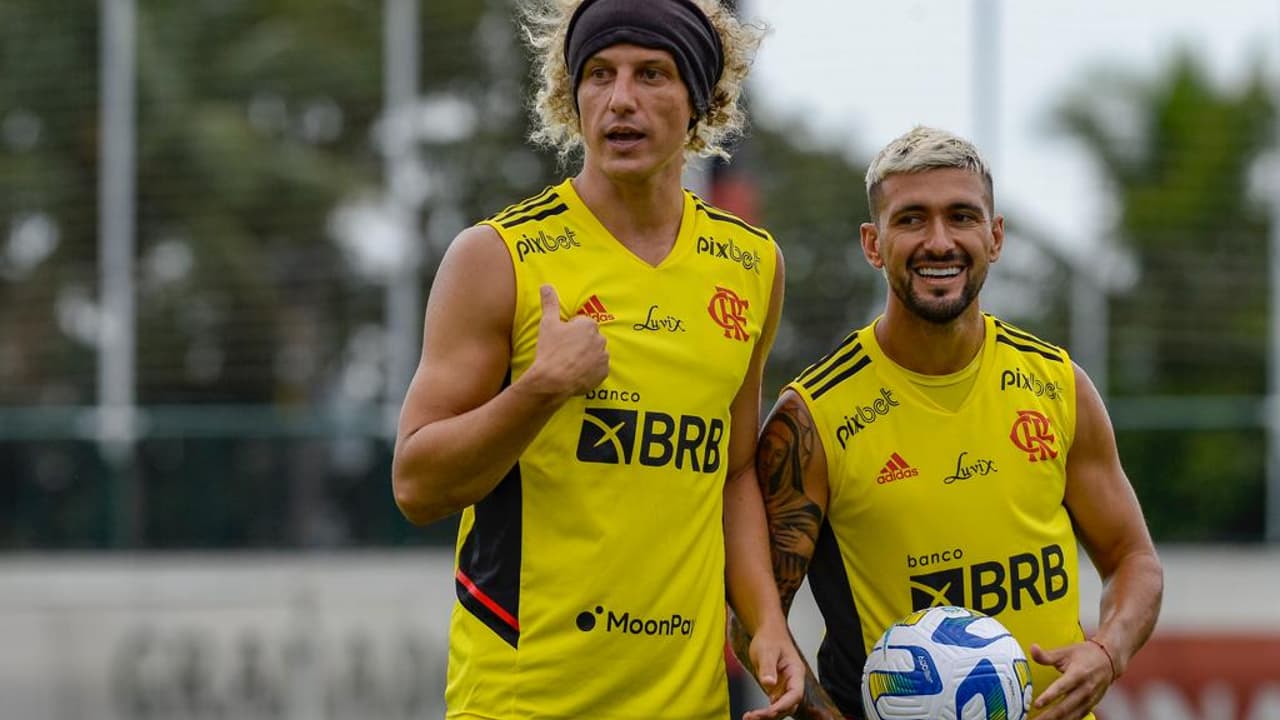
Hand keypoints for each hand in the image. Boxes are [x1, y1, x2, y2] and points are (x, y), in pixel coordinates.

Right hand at [522, 284, 609, 399]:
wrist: (552, 381)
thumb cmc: (550, 350)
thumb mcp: (547, 323)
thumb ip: (550, 302)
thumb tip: (546, 285)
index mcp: (588, 324)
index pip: (581, 324)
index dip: (569, 332)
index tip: (560, 340)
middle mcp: (600, 339)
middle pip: (589, 338)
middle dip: (579, 343)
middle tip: (563, 352)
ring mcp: (603, 357)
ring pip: (594, 353)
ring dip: (585, 356)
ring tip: (569, 363)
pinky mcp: (603, 373)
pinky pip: (598, 368)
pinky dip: (590, 370)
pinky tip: (576, 373)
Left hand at [742, 622, 804, 719]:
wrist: (768, 633)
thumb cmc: (770, 638)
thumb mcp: (766, 650)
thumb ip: (768, 667)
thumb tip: (769, 684)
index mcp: (796, 673)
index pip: (795, 694)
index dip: (784, 705)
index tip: (770, 711)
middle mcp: (792, 683)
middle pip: (788, 706)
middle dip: (773, 715)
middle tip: (753, 717)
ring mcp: (784, 688)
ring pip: (781, 709)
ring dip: (767, 716)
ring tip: (749, 718)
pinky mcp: (776, 691)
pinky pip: (773, 706)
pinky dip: (764, 713)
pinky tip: (752, 715)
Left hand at [1028, 640, 1113, 719]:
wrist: (1108, 660)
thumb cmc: (1085, 654)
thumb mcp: (1065, 652)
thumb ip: (1047, 655)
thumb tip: (1032, 649)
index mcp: (1078, 674)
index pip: (1062, 687)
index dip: (1049, 697)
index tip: (1037, 704)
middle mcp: (1085, 689)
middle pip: (1065, 706)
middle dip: (1049, 716)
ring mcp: (1089, 699)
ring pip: (1072, 715)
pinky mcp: (1091, 705)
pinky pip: (1078, 717)